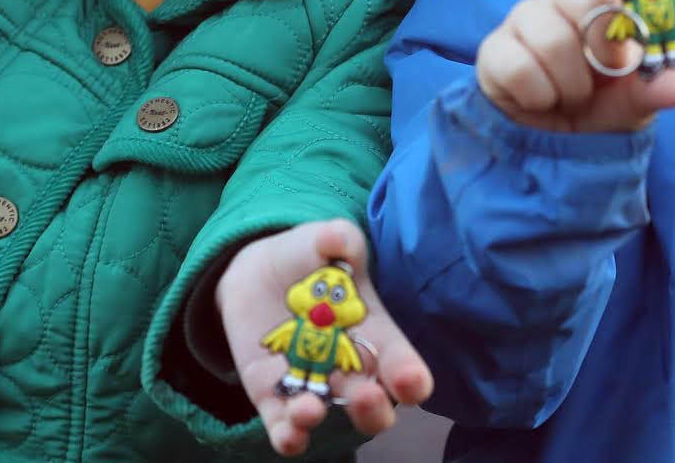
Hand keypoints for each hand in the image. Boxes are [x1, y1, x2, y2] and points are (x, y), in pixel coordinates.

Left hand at [215, 218, 432, 458]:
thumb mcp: (324, 240)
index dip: (409, 375)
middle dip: (374, 407)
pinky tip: (288, 435)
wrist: (260, 271)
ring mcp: (309, 383)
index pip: (398, 361)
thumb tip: (337, 237)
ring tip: (310, 409)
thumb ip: (337, 238)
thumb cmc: (309, 256)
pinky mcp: (272, 395)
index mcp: (371, 332)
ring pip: (325, 414)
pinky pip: (283, 424)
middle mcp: (346, 367)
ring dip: (320, 418)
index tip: (414, 383)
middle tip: (368, 396)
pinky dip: (288, 436)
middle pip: (371, 402)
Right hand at [476, 0, 674, 133]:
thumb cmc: (597, 105)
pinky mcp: (494, 46)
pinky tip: (539, 98)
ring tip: (568, 95)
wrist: (550, 141)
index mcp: (603, 1)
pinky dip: (538, 96)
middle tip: (598, 79)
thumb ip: (655, 90)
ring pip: (552, 41)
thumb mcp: (632, 101)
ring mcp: (525, 17)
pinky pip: (521, 67)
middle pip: (587, 2)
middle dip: (599, 52)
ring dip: (569, 85)